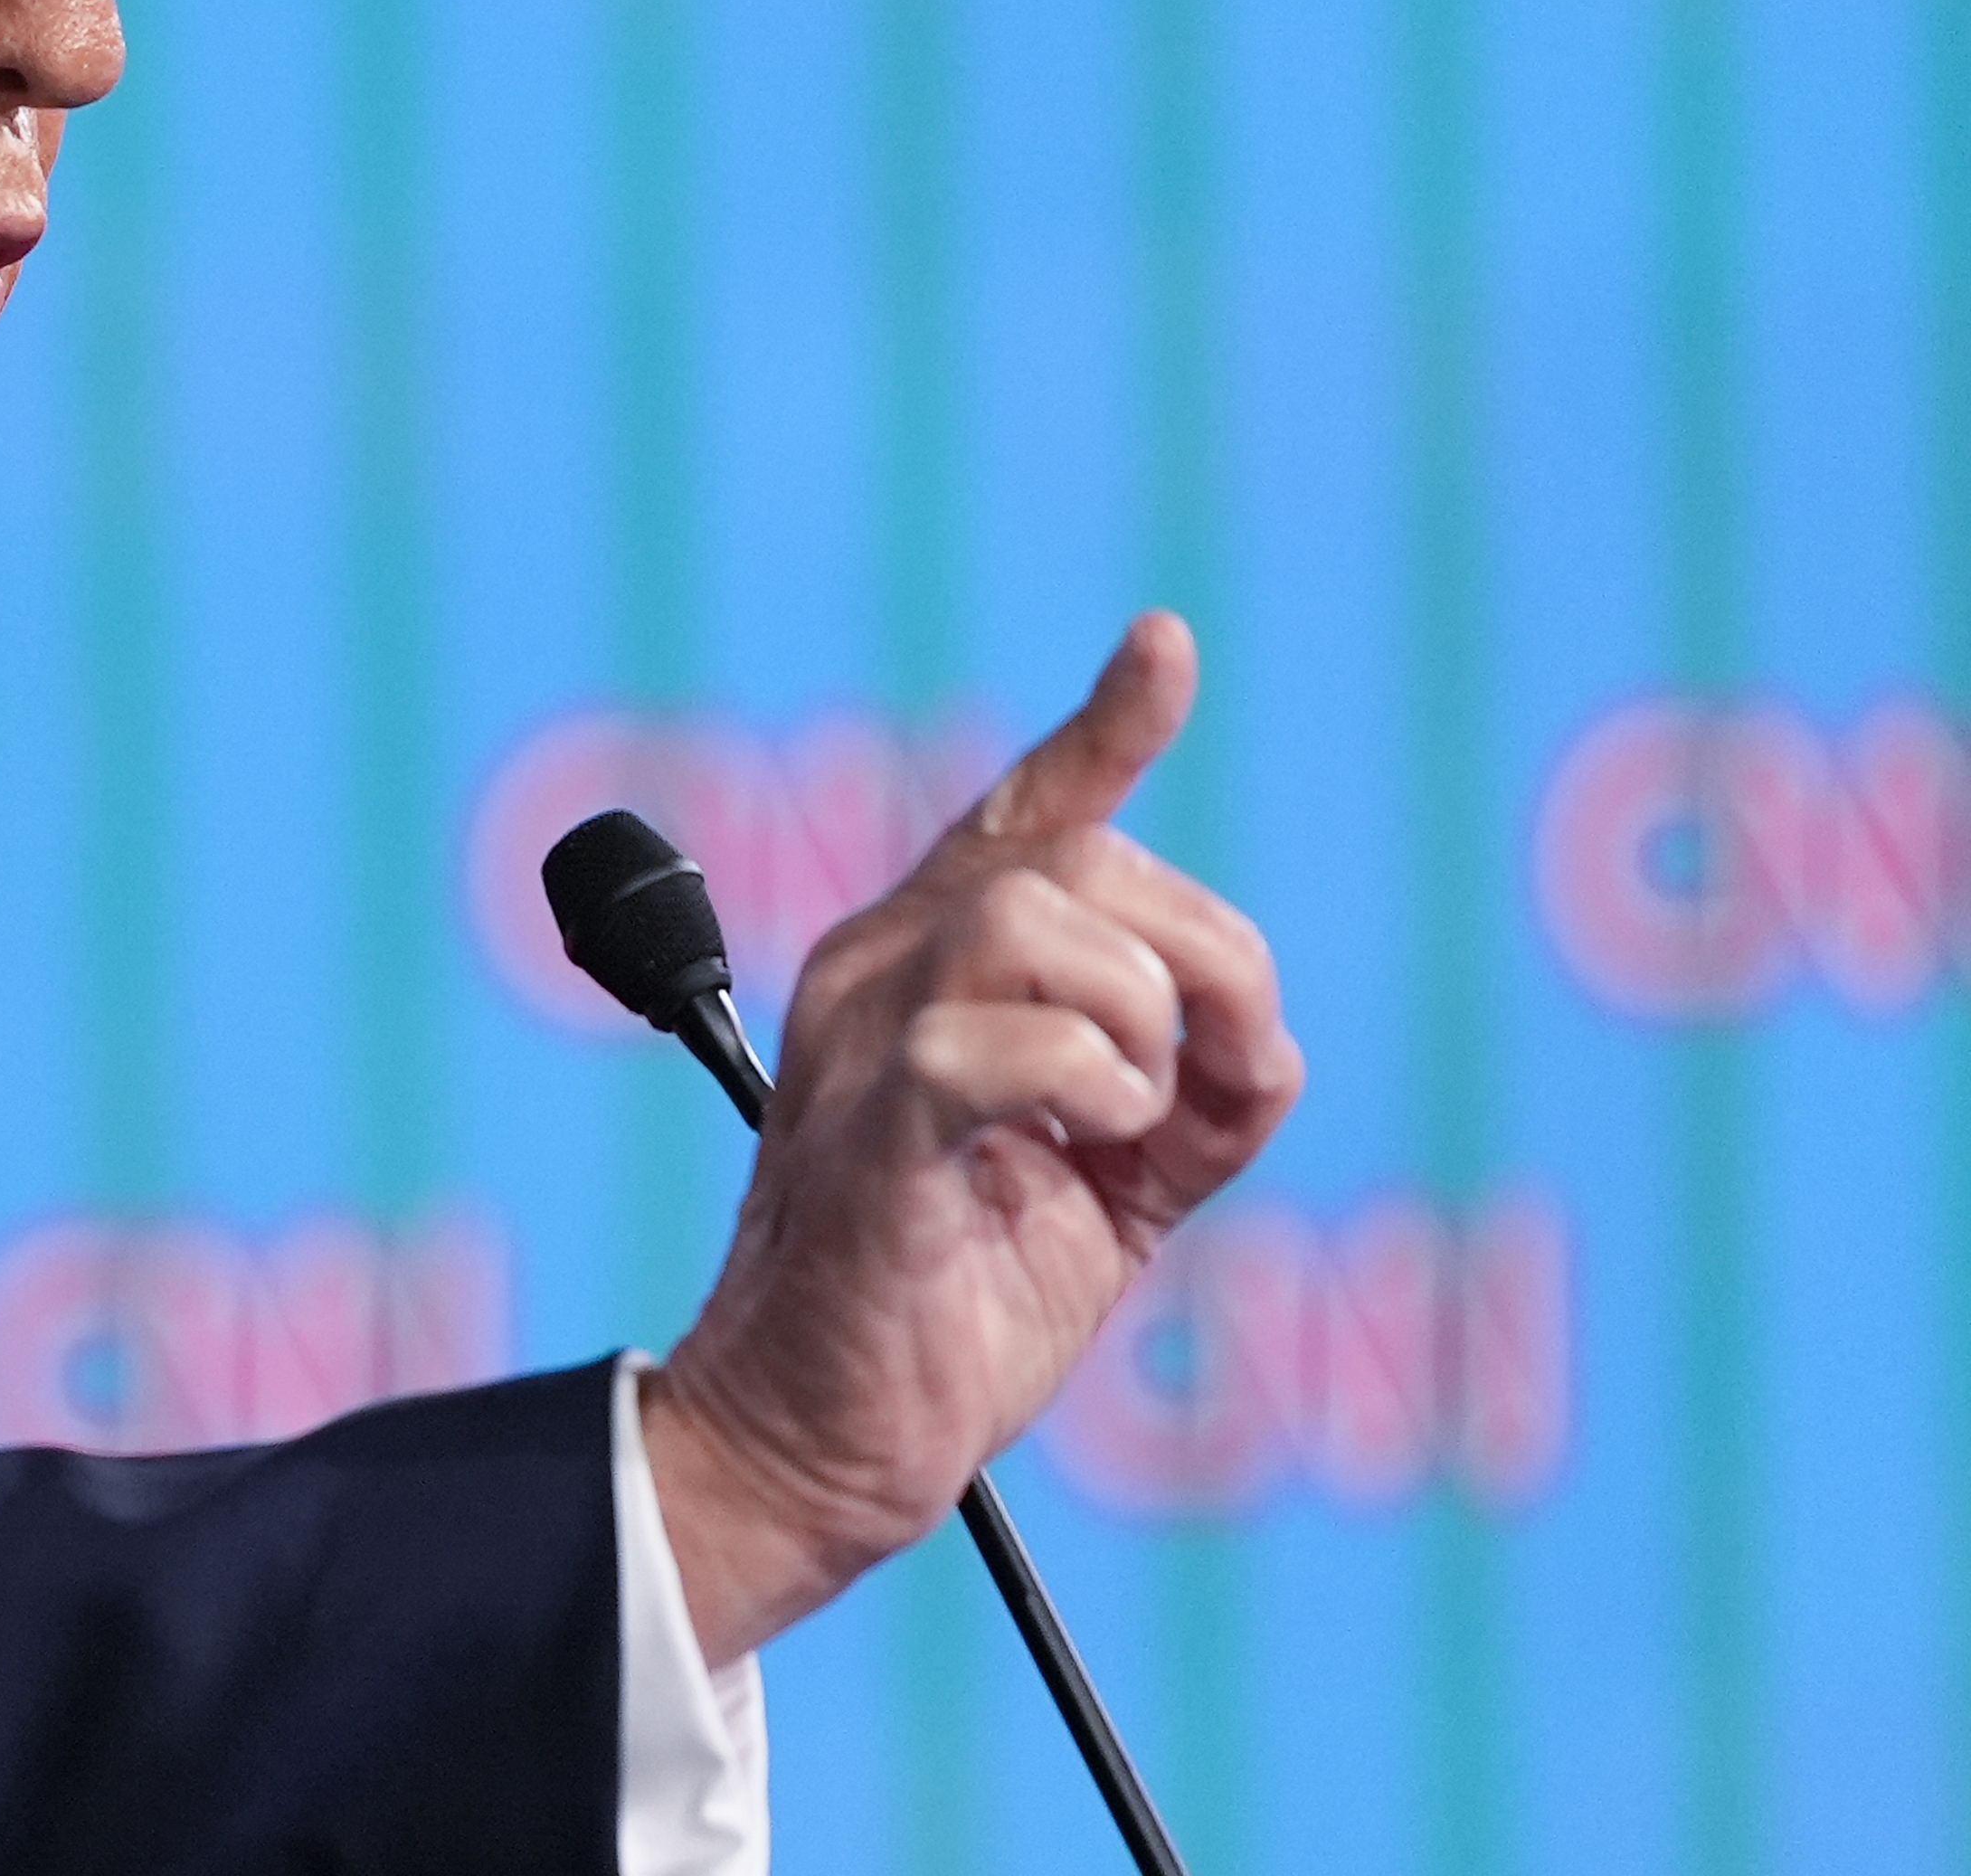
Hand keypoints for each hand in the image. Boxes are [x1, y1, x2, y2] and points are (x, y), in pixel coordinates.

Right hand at [638, 611, 1304, 1664]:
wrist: (823, 1442)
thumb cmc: (947, 1310)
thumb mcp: (1109, 1187)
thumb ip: (1188, 1100)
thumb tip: (1264, 1052)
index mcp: (921, 969)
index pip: (1022, 815)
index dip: (1103, 727)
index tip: (1166, 646)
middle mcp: (874, 971)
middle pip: (1077, 862)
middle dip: (1201, 958)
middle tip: (1217, 1084)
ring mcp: (859, 1044)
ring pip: (1032, 921)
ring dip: (1138, 1018)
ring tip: (1130, 1123)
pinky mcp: (865, 1134)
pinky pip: (984, 1043)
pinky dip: (1081, 1080)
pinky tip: (1090, 1149)